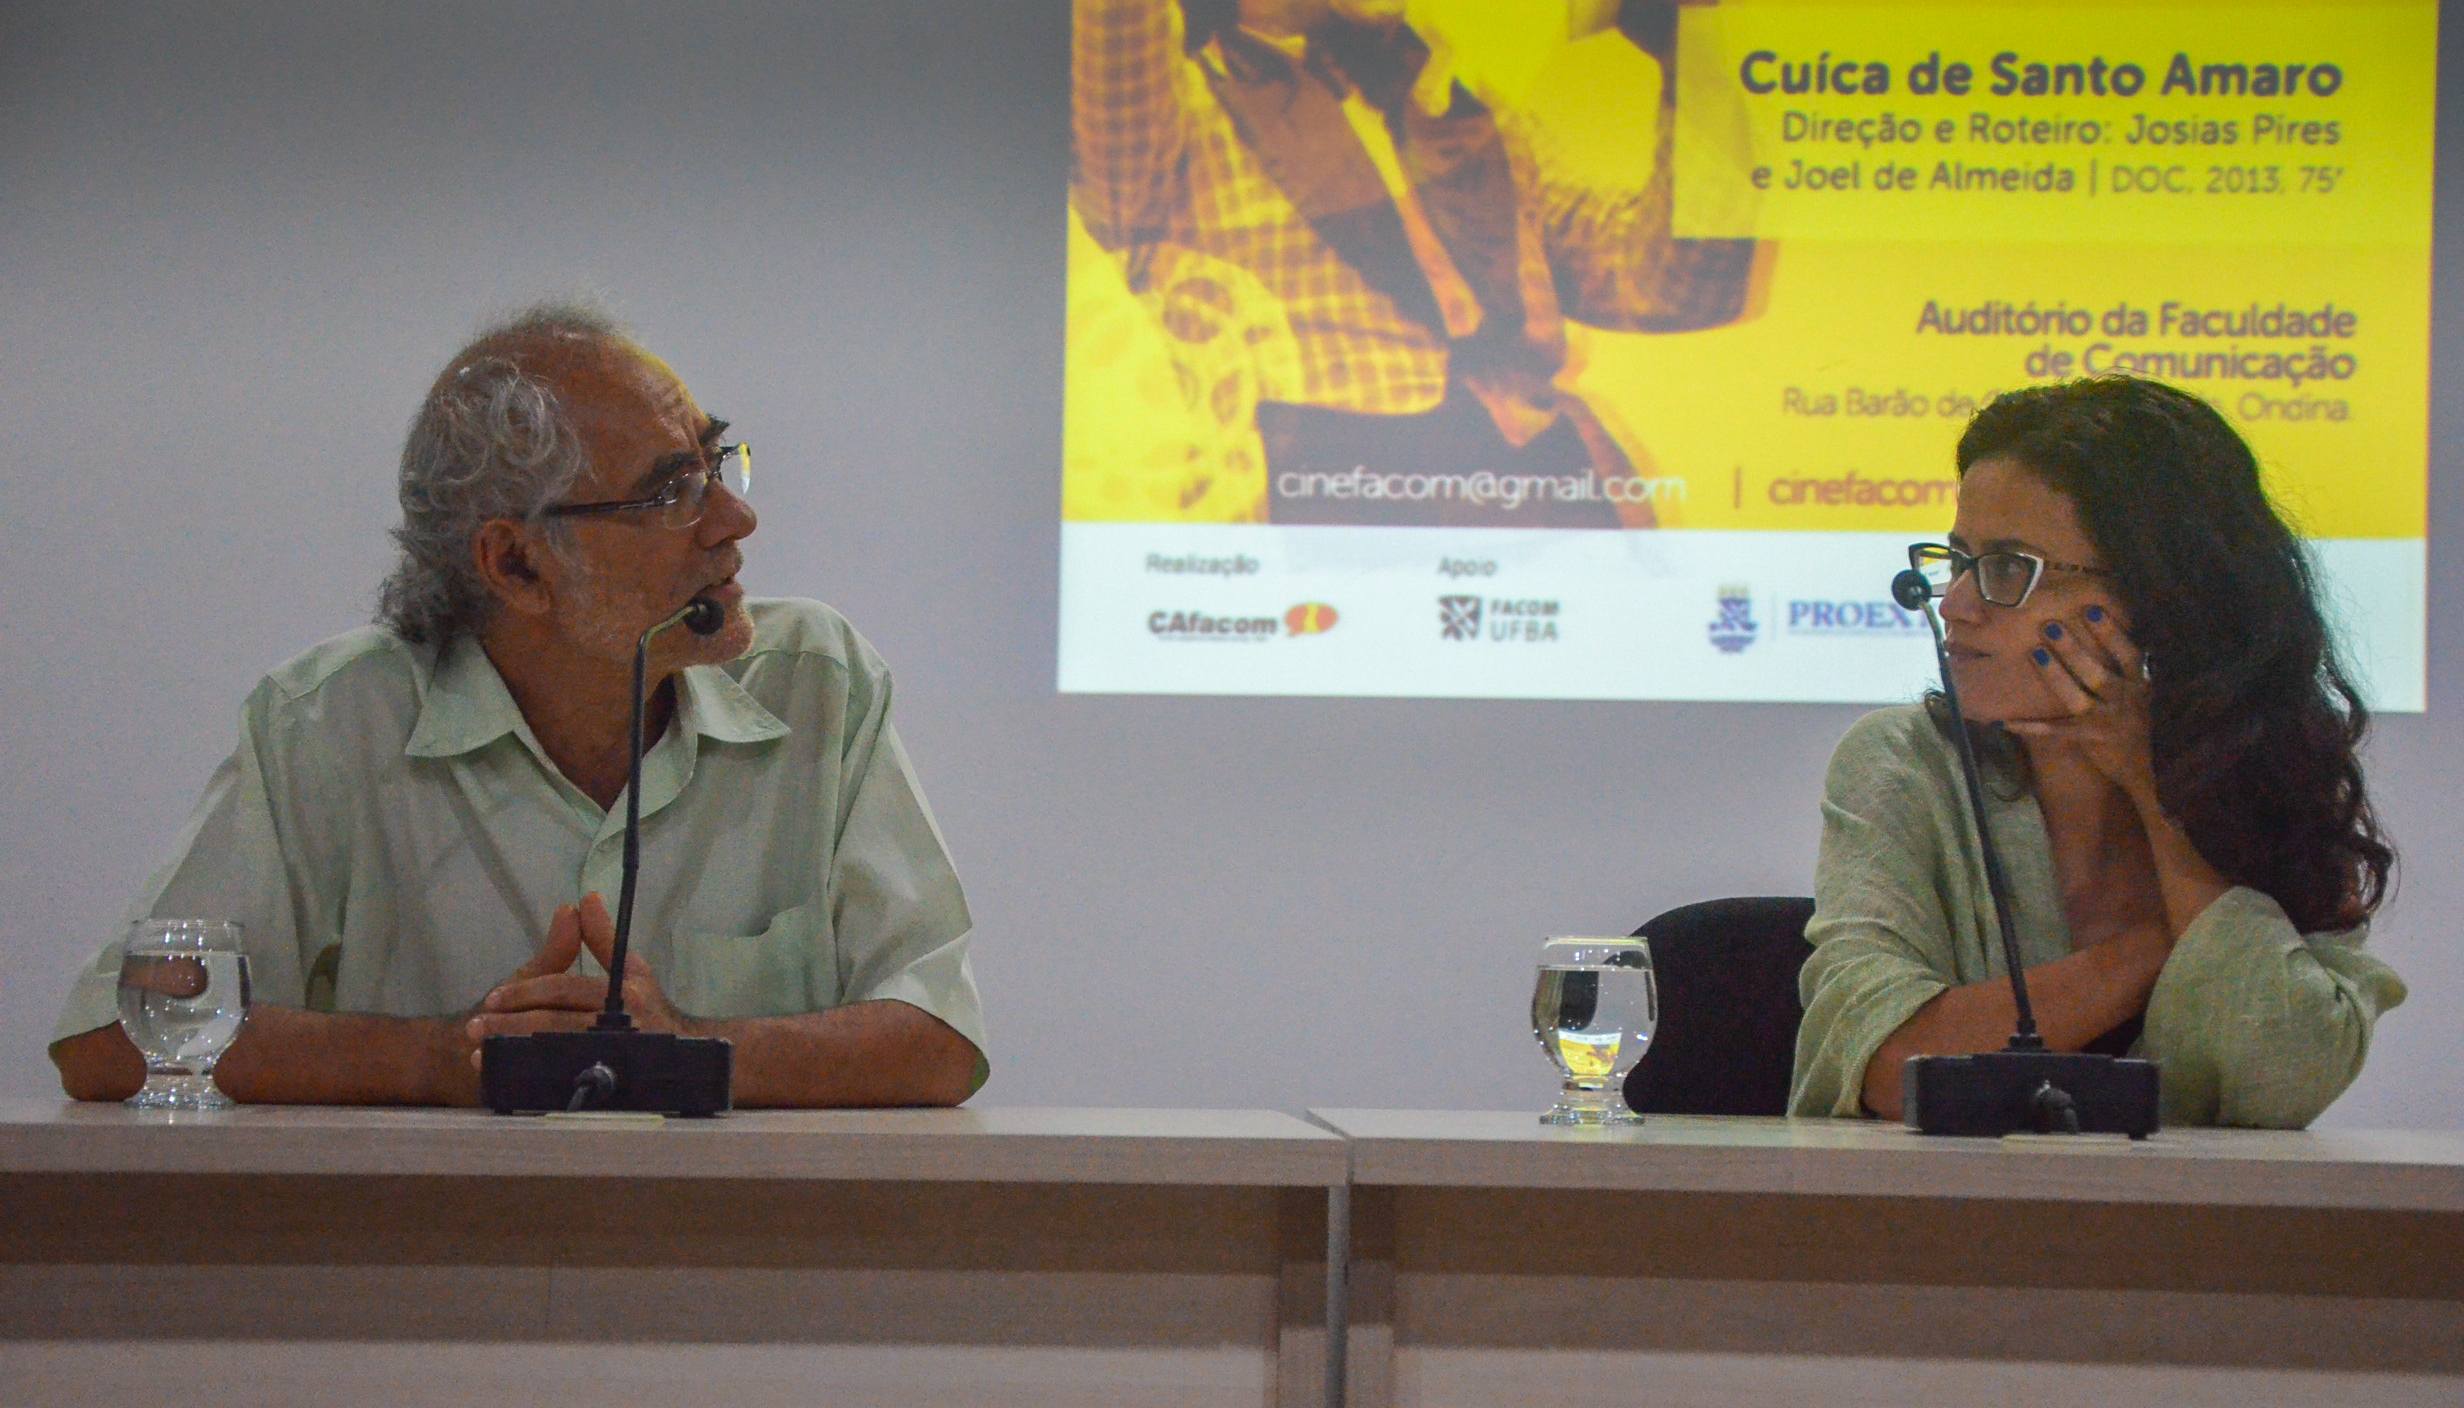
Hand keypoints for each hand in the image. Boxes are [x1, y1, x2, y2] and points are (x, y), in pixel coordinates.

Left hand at [463, 894, 693, 1064]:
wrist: (678, 1058)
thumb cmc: (645, 1010)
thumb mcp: (630, 972)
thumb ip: (603, 938)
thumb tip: (584, 899)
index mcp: (624, 995)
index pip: (564, 989)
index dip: (525, 992)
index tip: (493, 997)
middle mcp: (620, 1028)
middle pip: (552, 1024)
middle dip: (509, 1023)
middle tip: (475, 1025)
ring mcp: (611, 1061)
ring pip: (550, 1054)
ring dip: (509, 1050)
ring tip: (478, 1048)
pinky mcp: (603, 1088)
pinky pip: (555, 1083)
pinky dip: (522, 1077)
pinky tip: (497, 1073)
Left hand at [2003, 604, 2157, 804]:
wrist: (2147, 770)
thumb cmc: (2136, 723)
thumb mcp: (2139, 694)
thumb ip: (2125, 670)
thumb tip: (2104, 633)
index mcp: (2139, 685)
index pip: (2128, 655)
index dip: (2111, 632)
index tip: (2092, 609)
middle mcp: (2126, 700)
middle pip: (2098, 672)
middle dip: (2074, 649)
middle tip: (2051, 626)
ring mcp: (2108, 721)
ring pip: (2077, 697)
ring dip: (2055, 674)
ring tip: (2036, 652)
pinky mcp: (2091, 739)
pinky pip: (2055, 730)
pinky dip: (2030, 726)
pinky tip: (2005, 721)